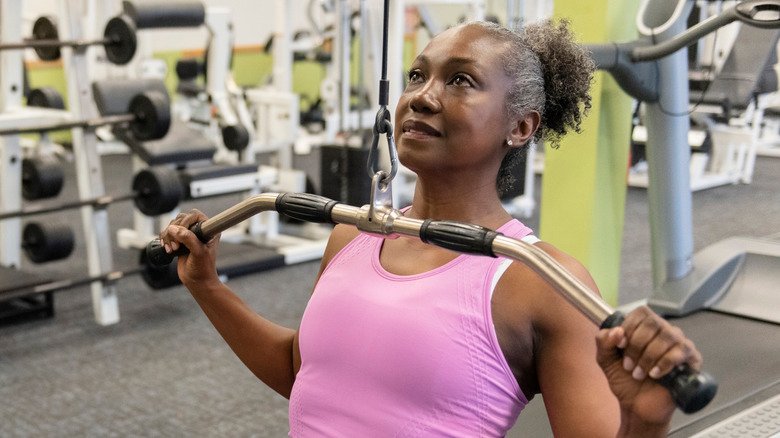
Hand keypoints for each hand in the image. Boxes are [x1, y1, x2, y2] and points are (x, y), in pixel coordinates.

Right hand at [158, 209, 220, 288]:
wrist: (197, 281)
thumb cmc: (203, 268)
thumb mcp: (198, 253)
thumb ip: (188, 239)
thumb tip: (173, 229)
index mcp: (208, 230)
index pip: (195, 215)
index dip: (186, 221)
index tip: (183, 233)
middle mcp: (199, 230)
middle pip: (180, 219)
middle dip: (175, 231)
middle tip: (177, 246)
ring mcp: (189, 235)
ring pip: (172, 226)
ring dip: (169, 237)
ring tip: (173, 249)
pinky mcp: (180, 241)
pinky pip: (168, 233)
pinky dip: (165, 240)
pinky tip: (168, 249)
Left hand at [595, 306, 702, 425]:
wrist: (637, 406)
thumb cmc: (624, 380)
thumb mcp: (605, 359)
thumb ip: (603, 342)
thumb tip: (617, 331)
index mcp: (645, 327)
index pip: (641, 313)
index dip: (629, 327)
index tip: (620, 346)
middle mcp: (664, 331)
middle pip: (654, 322)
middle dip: (637, 345)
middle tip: (629, 365)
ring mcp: (679, 345)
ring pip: (668, 336)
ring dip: (649, 356)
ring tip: (639, 373)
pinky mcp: (691, 360)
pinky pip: (683, 351)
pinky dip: (665, 363)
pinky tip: (655, 374)